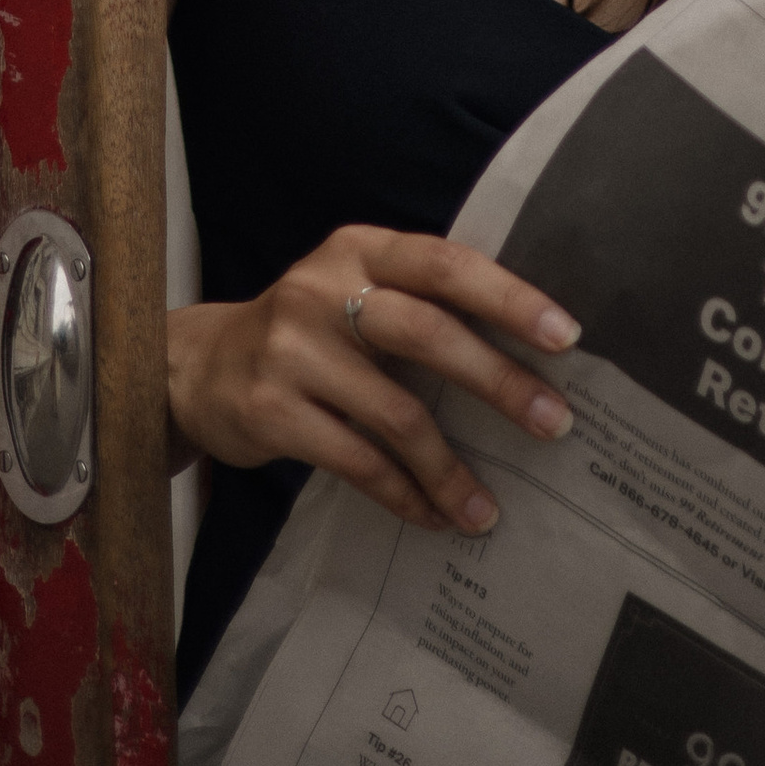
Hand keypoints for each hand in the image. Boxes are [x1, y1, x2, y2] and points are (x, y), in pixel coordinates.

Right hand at [166, 225, 579, 532]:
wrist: (197, 366)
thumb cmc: (308, 330)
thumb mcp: (355, 289)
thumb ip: (421, 303)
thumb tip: (526, 353)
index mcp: (360, 249)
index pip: (446, 264)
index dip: (509, 298)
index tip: (567, 337)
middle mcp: (324, 289)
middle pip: (428, 333)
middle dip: (498, 382)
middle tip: (554, 423)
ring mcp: (294, 351)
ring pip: (395, 414)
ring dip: (451, 468)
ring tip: (488, 509)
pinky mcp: (272, 412)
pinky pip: (357, 461)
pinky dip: (403, 493)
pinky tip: (433, 516)